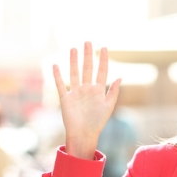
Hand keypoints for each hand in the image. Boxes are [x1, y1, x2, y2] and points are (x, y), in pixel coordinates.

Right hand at [52, 42, 120, 159]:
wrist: (83, 134)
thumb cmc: (97, 123)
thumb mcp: (108, 107)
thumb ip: (113, 92)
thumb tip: (121, 77)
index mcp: (98, 90)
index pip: (101, 71)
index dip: (103, 60)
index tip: (104, 48)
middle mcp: (86, 89)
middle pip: (87, 68)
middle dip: (88, 55)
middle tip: (88, 42)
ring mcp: (76, 93)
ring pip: (74, 73)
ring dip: (73, 61)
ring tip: (73, 48)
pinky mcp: (66, 98)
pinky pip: (61, 85)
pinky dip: (57, 75)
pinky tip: (55, 65)